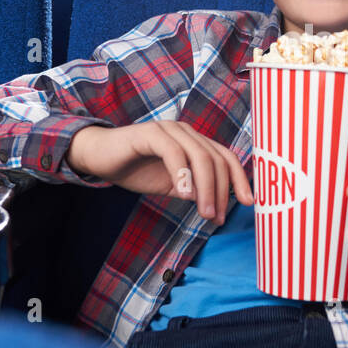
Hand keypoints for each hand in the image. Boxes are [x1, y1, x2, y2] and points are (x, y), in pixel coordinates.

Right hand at [68, 122, 253, 224]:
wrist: (99, 156)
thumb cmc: (136, 169)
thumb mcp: (172, 184)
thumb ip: (194, 190)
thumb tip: (218, 207)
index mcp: (195, 142)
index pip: (226, 158)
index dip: (240, 179)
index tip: (248, 203)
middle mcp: (186, 132)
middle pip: (216, 159)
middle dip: (221, 191)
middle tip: (215, 217)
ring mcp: (169, 130)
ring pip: (199, 155)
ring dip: (205, 187)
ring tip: (203, 212)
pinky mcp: (150, 133)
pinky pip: (173, 152)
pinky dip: (182, 173)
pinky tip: (183, 195)